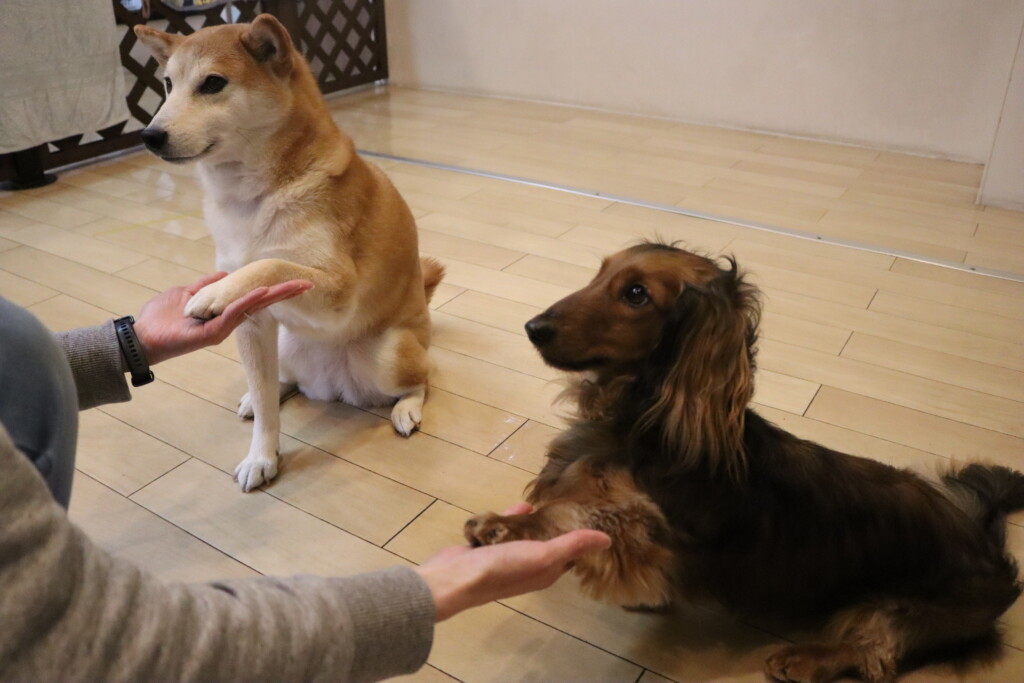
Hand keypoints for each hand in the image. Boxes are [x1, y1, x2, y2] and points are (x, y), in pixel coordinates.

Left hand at [132, 272, 312, 364]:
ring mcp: (223, 328)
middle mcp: (228, 321)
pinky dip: (249, 301)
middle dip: (284, 293)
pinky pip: (235, 313)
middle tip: (307, 283)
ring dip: (274, 295)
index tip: (291, 279)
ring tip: (295, 286)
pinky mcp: (214, 333)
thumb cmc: (162, 317)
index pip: (253, 297)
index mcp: (224, 311)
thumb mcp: (187, 293)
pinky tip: (264, 292)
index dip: (272, 288)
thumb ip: (207, 285)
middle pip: (261, 303)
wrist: (143, 336)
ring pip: (253, 307)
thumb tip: (226, 275)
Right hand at [414, 503, 610, 621]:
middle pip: (547, 543)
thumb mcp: (543, 555)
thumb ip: (572, 545)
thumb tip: (607, 540)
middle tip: (570, 502)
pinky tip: (516, 505)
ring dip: (532, 520)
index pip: (569, 555)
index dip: (580, 538)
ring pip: (525, 535)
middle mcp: (528, 566)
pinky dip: (509, 518)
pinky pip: (503, 528)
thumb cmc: (502, 568)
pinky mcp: (486, 547)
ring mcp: (505, 557)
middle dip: (556, 526)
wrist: (455, 577)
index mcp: (545, 572)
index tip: (591, 516)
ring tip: (544, 501)